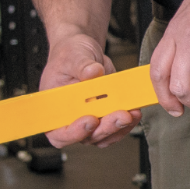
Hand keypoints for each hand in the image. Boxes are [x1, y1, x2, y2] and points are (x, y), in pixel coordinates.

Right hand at [40, 33, 140, 148]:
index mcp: (55, 108)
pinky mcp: (105, 114)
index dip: (75, 132)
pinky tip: (134, 111)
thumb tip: (93, 73)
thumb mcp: (72, 56)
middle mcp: (71, 118)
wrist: (83, 52)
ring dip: (119, 127)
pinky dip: (126, 122)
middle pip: (86, 136)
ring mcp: (89, 118)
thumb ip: (82, 66)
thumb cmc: (70, 54)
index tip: (91, 120)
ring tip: (132, 113)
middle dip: (105, 128)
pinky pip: (115, 127)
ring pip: (103, 135)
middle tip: (121, 116)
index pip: (59, 133)